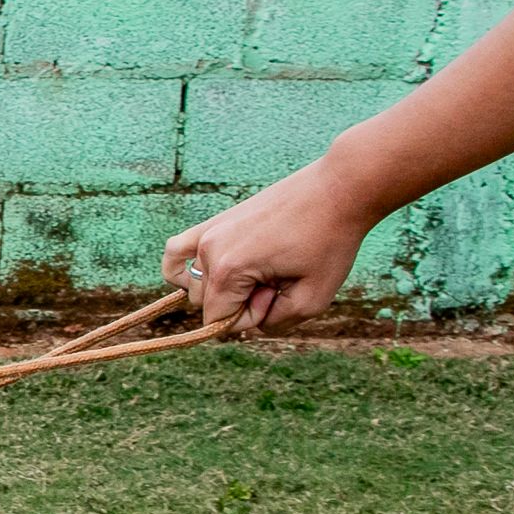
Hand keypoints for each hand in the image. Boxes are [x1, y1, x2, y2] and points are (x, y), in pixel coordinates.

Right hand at [161, 155, 386, 334]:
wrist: (338, 190)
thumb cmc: (330, 243)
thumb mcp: (313, 299)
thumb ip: (275, 323)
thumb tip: (251, 322)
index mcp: (228, 270)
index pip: (219, 320)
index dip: (251, 317)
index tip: (280, 294)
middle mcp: (210, 250)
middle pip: (207, 303)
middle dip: (241, 302)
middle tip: (277, 279)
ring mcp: (208, 233)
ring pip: (196, 285)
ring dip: (225, 288)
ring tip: (258, 272)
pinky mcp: (214, 222)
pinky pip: (175, 251)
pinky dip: (179, 270)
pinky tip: (193, 276)